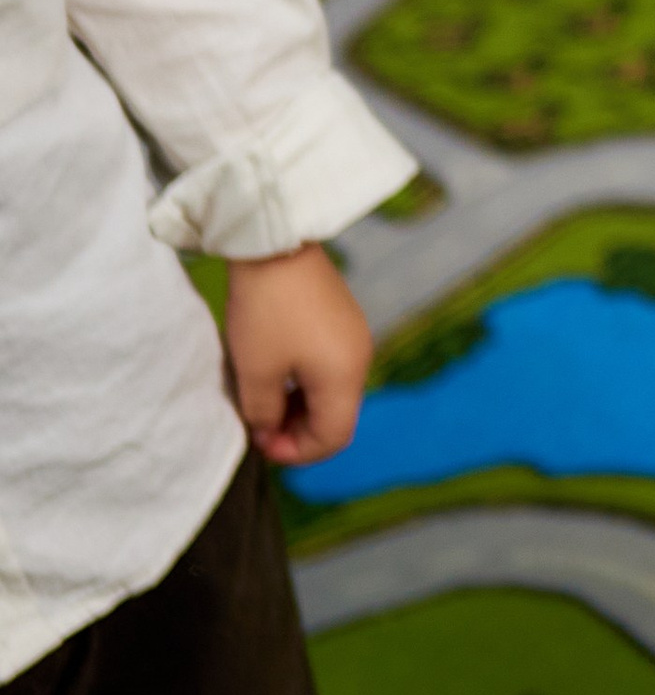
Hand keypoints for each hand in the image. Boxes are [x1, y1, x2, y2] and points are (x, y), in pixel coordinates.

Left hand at [223, 244, 372, 466]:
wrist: (274, 242)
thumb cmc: (265, 311)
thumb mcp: (255, 371)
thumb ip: (263, 413)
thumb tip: (268, 429)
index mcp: (344, 377)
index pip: (333, 438)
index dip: (297, 452)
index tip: (260, 444)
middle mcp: (359, 359)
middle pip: (337, 416)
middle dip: (298, 431)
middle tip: (259, 427)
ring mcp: (354, 336)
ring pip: (333, 391)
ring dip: (301, 406)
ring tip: (264, 403)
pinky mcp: (342, 319)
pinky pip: (330, 366)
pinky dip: (306, 381)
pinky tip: (277, 371)